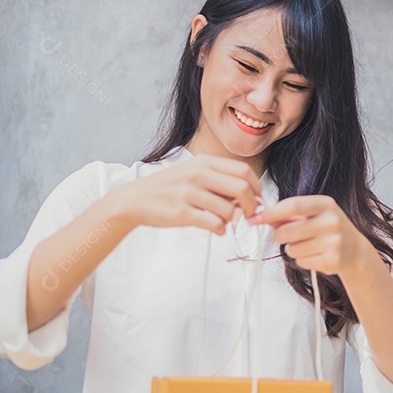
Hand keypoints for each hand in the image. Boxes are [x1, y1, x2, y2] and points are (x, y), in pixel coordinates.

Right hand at [111, 154, 261, 234]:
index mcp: (204, 162)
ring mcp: (189, 193)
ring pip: (229, 209)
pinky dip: (220, 229)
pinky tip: (216, 230)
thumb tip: (249, 196)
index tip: (258, 199)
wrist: (134, 200)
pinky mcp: (182, 212)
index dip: (256, 187)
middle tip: (250, 215)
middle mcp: (198, 174)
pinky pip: (214, 223)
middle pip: (242, 188)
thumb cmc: (169, 188)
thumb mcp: (193, 172)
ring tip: (224, 222)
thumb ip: (219, 179)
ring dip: (233, 220)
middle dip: (252, 205)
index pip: (244, 171)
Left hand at [250, 195, 362, 276]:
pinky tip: (316, 255)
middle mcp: (331, 221)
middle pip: (287, 231)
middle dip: (278, 236)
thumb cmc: (328, 228)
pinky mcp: (332, 261)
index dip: (272, 212)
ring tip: (307, 246)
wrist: (354, 249)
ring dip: (293, 249)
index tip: (257, 218)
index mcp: (326, 204)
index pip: (293, 205)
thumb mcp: (314, 214)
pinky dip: (303, 260)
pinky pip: (301, 262)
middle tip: (283, 236)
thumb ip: (290, 214)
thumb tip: (261, 217)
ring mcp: (333, 242)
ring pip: (292, 249)